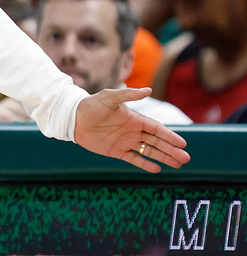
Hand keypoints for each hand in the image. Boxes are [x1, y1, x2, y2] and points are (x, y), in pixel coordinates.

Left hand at [73, 87, 189, 172]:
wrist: (72, 118)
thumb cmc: (91, 105)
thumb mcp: (109, 97)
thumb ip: (128, 94)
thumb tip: (148, 90)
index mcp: (134, 118)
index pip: (156, 129)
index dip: (169, 136)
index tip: (182, 144)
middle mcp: (133, 131)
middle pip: (156, 142)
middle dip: (171, 150)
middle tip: (186, 158)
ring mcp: (125, 142)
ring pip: (148, 151)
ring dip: (163, 157)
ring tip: (178, 164)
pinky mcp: (116, 151)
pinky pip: (133, 159)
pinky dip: (144, 164)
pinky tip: (157, 169)